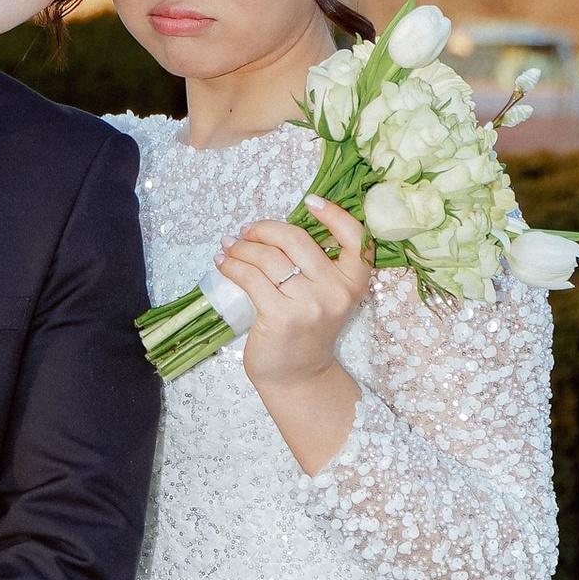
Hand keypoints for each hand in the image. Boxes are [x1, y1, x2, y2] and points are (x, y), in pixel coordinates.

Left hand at [217, 199, 369, 471]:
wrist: (299, 377)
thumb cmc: (308, 333)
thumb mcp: (326, 297)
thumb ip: (316, 266)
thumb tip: (273, 230)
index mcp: (353, 282)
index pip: (355, 237)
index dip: (333, 214)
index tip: (310, 202)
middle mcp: (335, 291)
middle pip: (295, 239)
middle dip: (264, 230)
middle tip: (247, 233)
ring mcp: (308, 304)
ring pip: (267, 257)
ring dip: (242, 247)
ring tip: (230, 247)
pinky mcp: (280, 316)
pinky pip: (250, 277)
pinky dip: (232, 265)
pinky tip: (223, 263)